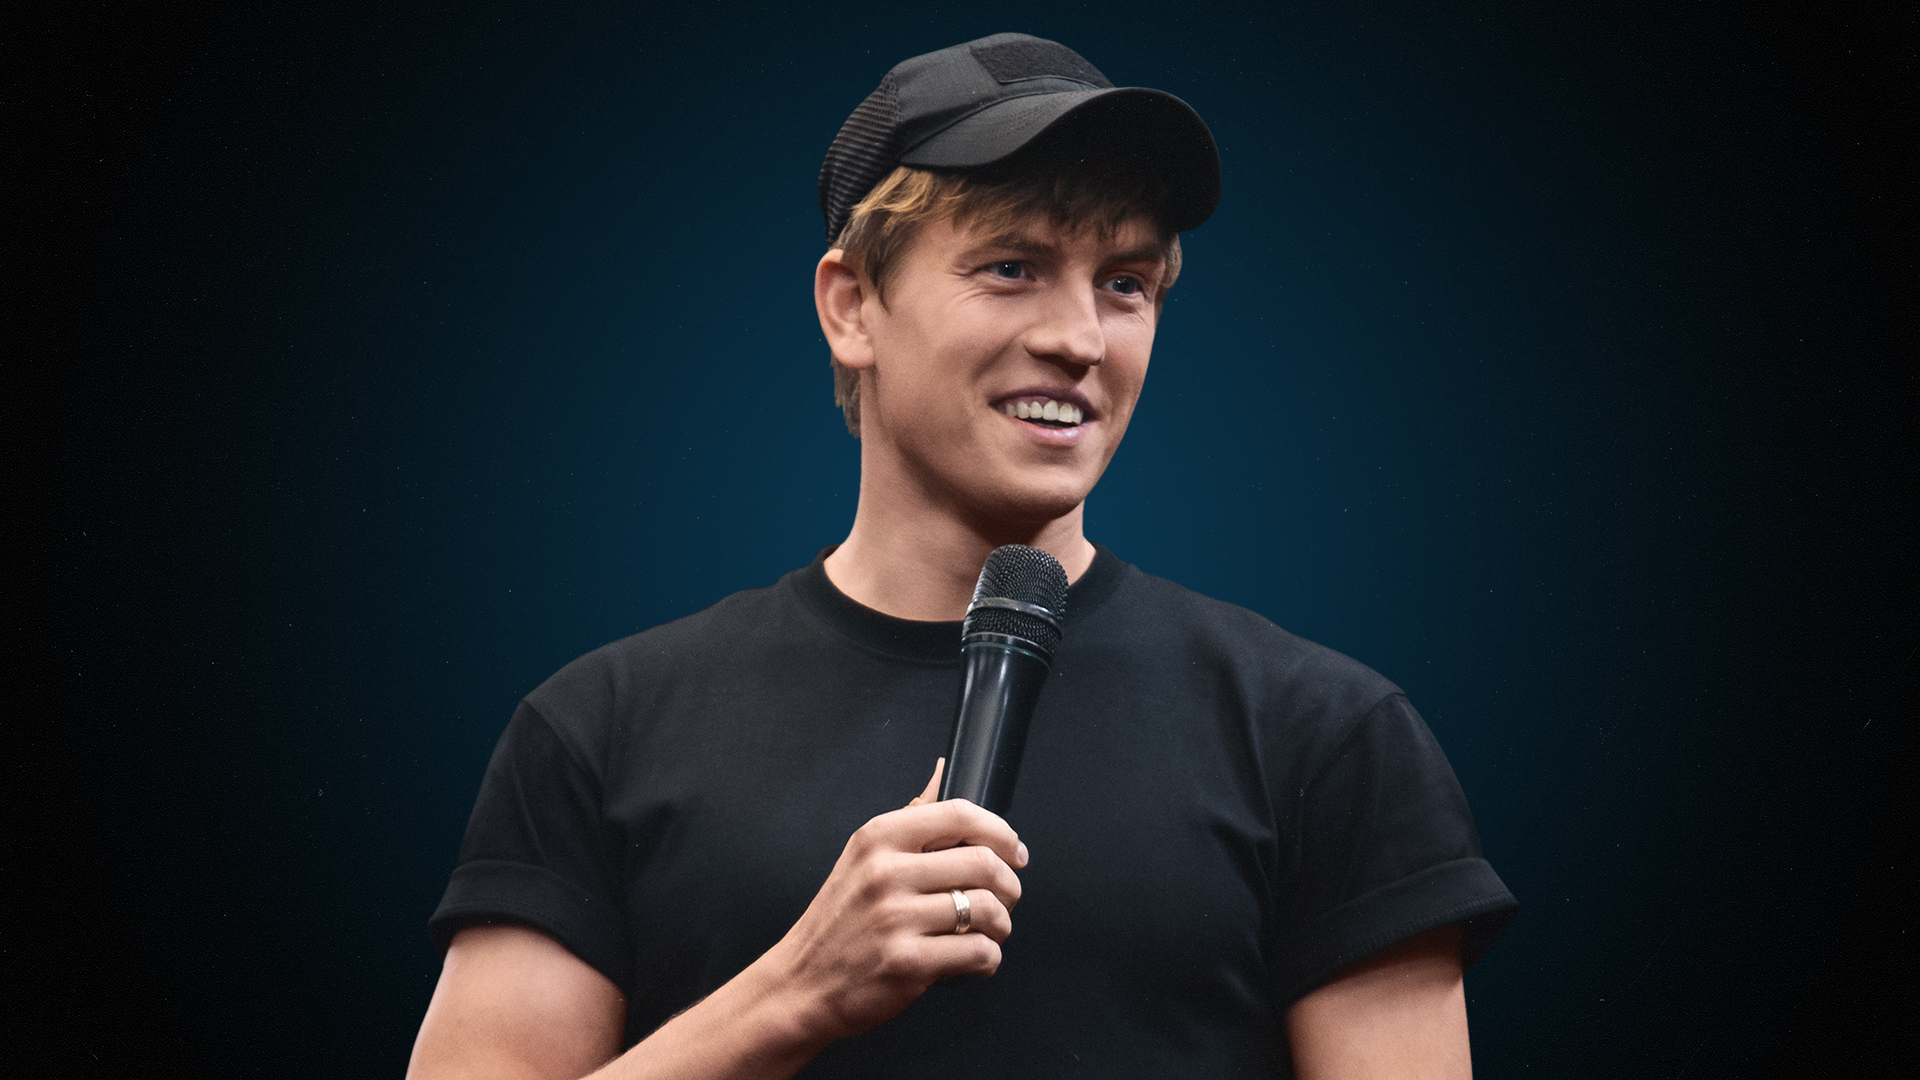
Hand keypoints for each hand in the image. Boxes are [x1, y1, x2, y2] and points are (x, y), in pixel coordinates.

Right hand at [760, 759, 1028, 1043]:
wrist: (802, 983)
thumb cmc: (839, 923)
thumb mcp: (862, 857)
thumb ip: (909, 820)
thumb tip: (941, 772)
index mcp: (878, 838)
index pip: (960, 815)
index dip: (1001, 832)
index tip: (1014, 851)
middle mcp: (886, 872)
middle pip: (984, 863)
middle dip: (1009, 886)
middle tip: (1006, 899)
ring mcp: (896, 918)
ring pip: (988, 909)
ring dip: (1002, 925)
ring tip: (989, 932)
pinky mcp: (908, 962)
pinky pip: (979, 951)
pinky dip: (989, 958)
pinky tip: (975, 960)